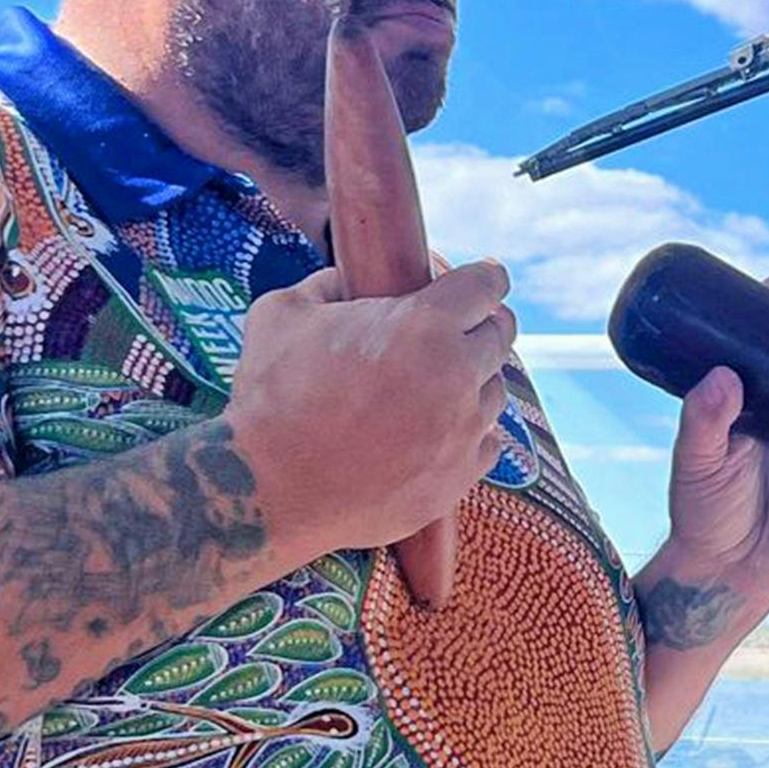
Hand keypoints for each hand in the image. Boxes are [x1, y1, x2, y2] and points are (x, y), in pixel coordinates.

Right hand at [224, 257, 514, 557]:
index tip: (484, 279)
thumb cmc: (270, 397)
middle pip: (501, 334)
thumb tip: (346, 280)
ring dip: (474, 380)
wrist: (268, 491)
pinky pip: (486, 443)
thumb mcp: (283, 313)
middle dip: (483, 322)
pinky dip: (469, 432)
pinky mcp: (457, 479)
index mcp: (423, 325)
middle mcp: (457, 375)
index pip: (487, 285)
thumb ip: (326, 283)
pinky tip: (441, 430)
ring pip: (494, 391)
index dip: (486, 277)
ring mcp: (462, 432)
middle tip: (461, 326)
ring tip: (438, 383)